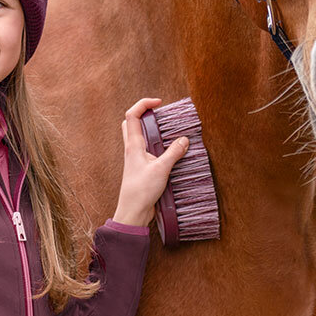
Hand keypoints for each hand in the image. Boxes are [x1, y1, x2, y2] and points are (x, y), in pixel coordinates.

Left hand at [113, 95, 188, 227]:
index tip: (159, 103)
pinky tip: (169, 152)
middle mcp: (131, 150)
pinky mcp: (140, 168)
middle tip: (160, 114)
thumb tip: (184, 140)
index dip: (144, 104)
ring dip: (151, 131)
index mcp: (133, 146)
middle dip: (144, 114)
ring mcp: (135, 159)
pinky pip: (147, 150)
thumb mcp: (161, 169)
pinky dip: (156, 146)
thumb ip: (173, 152)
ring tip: (168, 132)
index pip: (132, 115)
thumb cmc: (141, 191)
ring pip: (139, 137)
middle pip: (131, 123)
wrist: (133, 212)